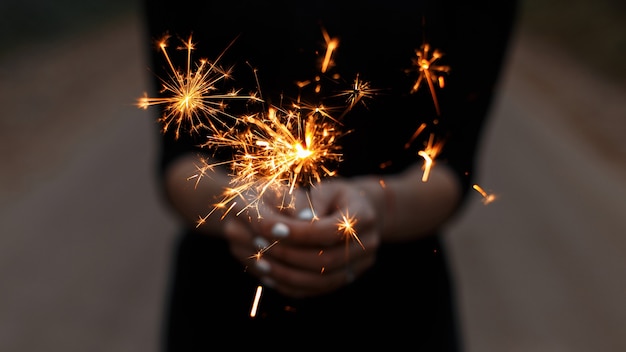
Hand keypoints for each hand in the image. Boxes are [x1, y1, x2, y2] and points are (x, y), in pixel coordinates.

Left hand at [223, 179, 381, 297]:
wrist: (362, 213)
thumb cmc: (336, 197)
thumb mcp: (326, 190)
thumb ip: (312, 203)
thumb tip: (300, 221)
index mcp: (364, 217)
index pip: (329, 232)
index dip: (299, 233)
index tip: (271, 228)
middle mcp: (368, 245)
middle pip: (326, 260)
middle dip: (289, 254)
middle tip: (260, 245)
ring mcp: (360, 266)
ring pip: (322, 281)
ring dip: (288, 274)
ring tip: (260, 263)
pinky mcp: (347, 279)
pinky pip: (318, 290)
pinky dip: (292, 285)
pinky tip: (270, 276)